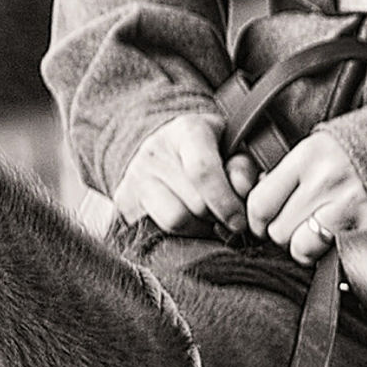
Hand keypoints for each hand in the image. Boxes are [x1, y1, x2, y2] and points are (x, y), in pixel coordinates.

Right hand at [113, 111, 253, 232]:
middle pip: (194, 203)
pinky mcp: (123, 201)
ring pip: (175, 221)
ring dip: (196, 228)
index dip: (225, 202)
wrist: (163, 149)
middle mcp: (155, 151)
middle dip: (215, 216)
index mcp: (187, 131)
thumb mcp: (230, 149)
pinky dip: (176, 235)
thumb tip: (242, 190)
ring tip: (202, 219)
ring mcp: (135, 176)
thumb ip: (242, 167)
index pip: (203, 171)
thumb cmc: (207, 152)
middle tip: (222, 215)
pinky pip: (155, 231)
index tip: (239, 222)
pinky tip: (185, 225)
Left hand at [247, 131, 366, 260]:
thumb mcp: (325, 144)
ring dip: (306, 248)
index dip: (259, 219)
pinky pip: (333, 258)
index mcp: (310, 155)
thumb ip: (293, 172)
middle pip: (278, 231)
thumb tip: (262, 200)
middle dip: (286, 232)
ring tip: (319, 236)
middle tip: (300, 225)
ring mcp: (348, 207)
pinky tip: (339, 241)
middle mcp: (326, 180)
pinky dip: (332, 256)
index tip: (266, 222)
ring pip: (300, 249)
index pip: (260, 202)